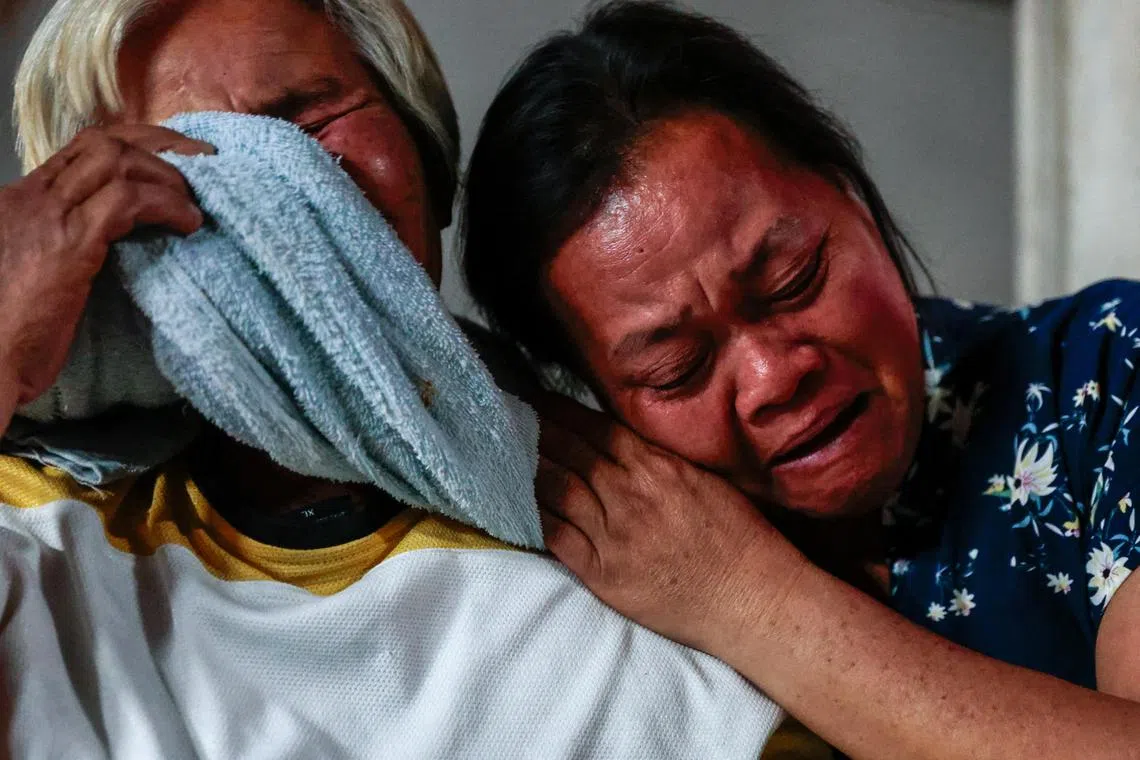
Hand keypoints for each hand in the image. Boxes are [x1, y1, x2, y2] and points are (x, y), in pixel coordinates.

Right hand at [0, 124, 211, 414]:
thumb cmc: (5, 334)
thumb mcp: (27, 273)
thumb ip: (58, 246)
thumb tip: (105, 243)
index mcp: (19, 201)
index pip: (79, 152)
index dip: (132, 147)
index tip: (170, 160)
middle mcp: (29, 197)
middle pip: (102, 142)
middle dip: (159, 144)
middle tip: (200, 162)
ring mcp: (47, 216)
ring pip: (116, 159)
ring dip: (166, 174)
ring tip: (194, 202)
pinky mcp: (69, 243)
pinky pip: (128, 199)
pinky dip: (167, 204)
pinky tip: (188, 223)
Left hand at [536, 394, 809, 654]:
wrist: (751, 600)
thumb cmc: (740, 539)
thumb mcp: (706, 480)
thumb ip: (661, 459)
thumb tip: (625, 439)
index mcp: (658, 467)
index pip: (596, 428)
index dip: (561, 411)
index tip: (538, 398)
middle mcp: (630, 495)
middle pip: (570, 453)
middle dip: (538, 432)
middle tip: (510, 415)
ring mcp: (614, 535)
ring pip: (557, 490)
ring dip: (531, 468)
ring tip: (509, 453)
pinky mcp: (603, 574)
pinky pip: (557, 538)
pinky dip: (537, 516)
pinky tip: (522, 502)